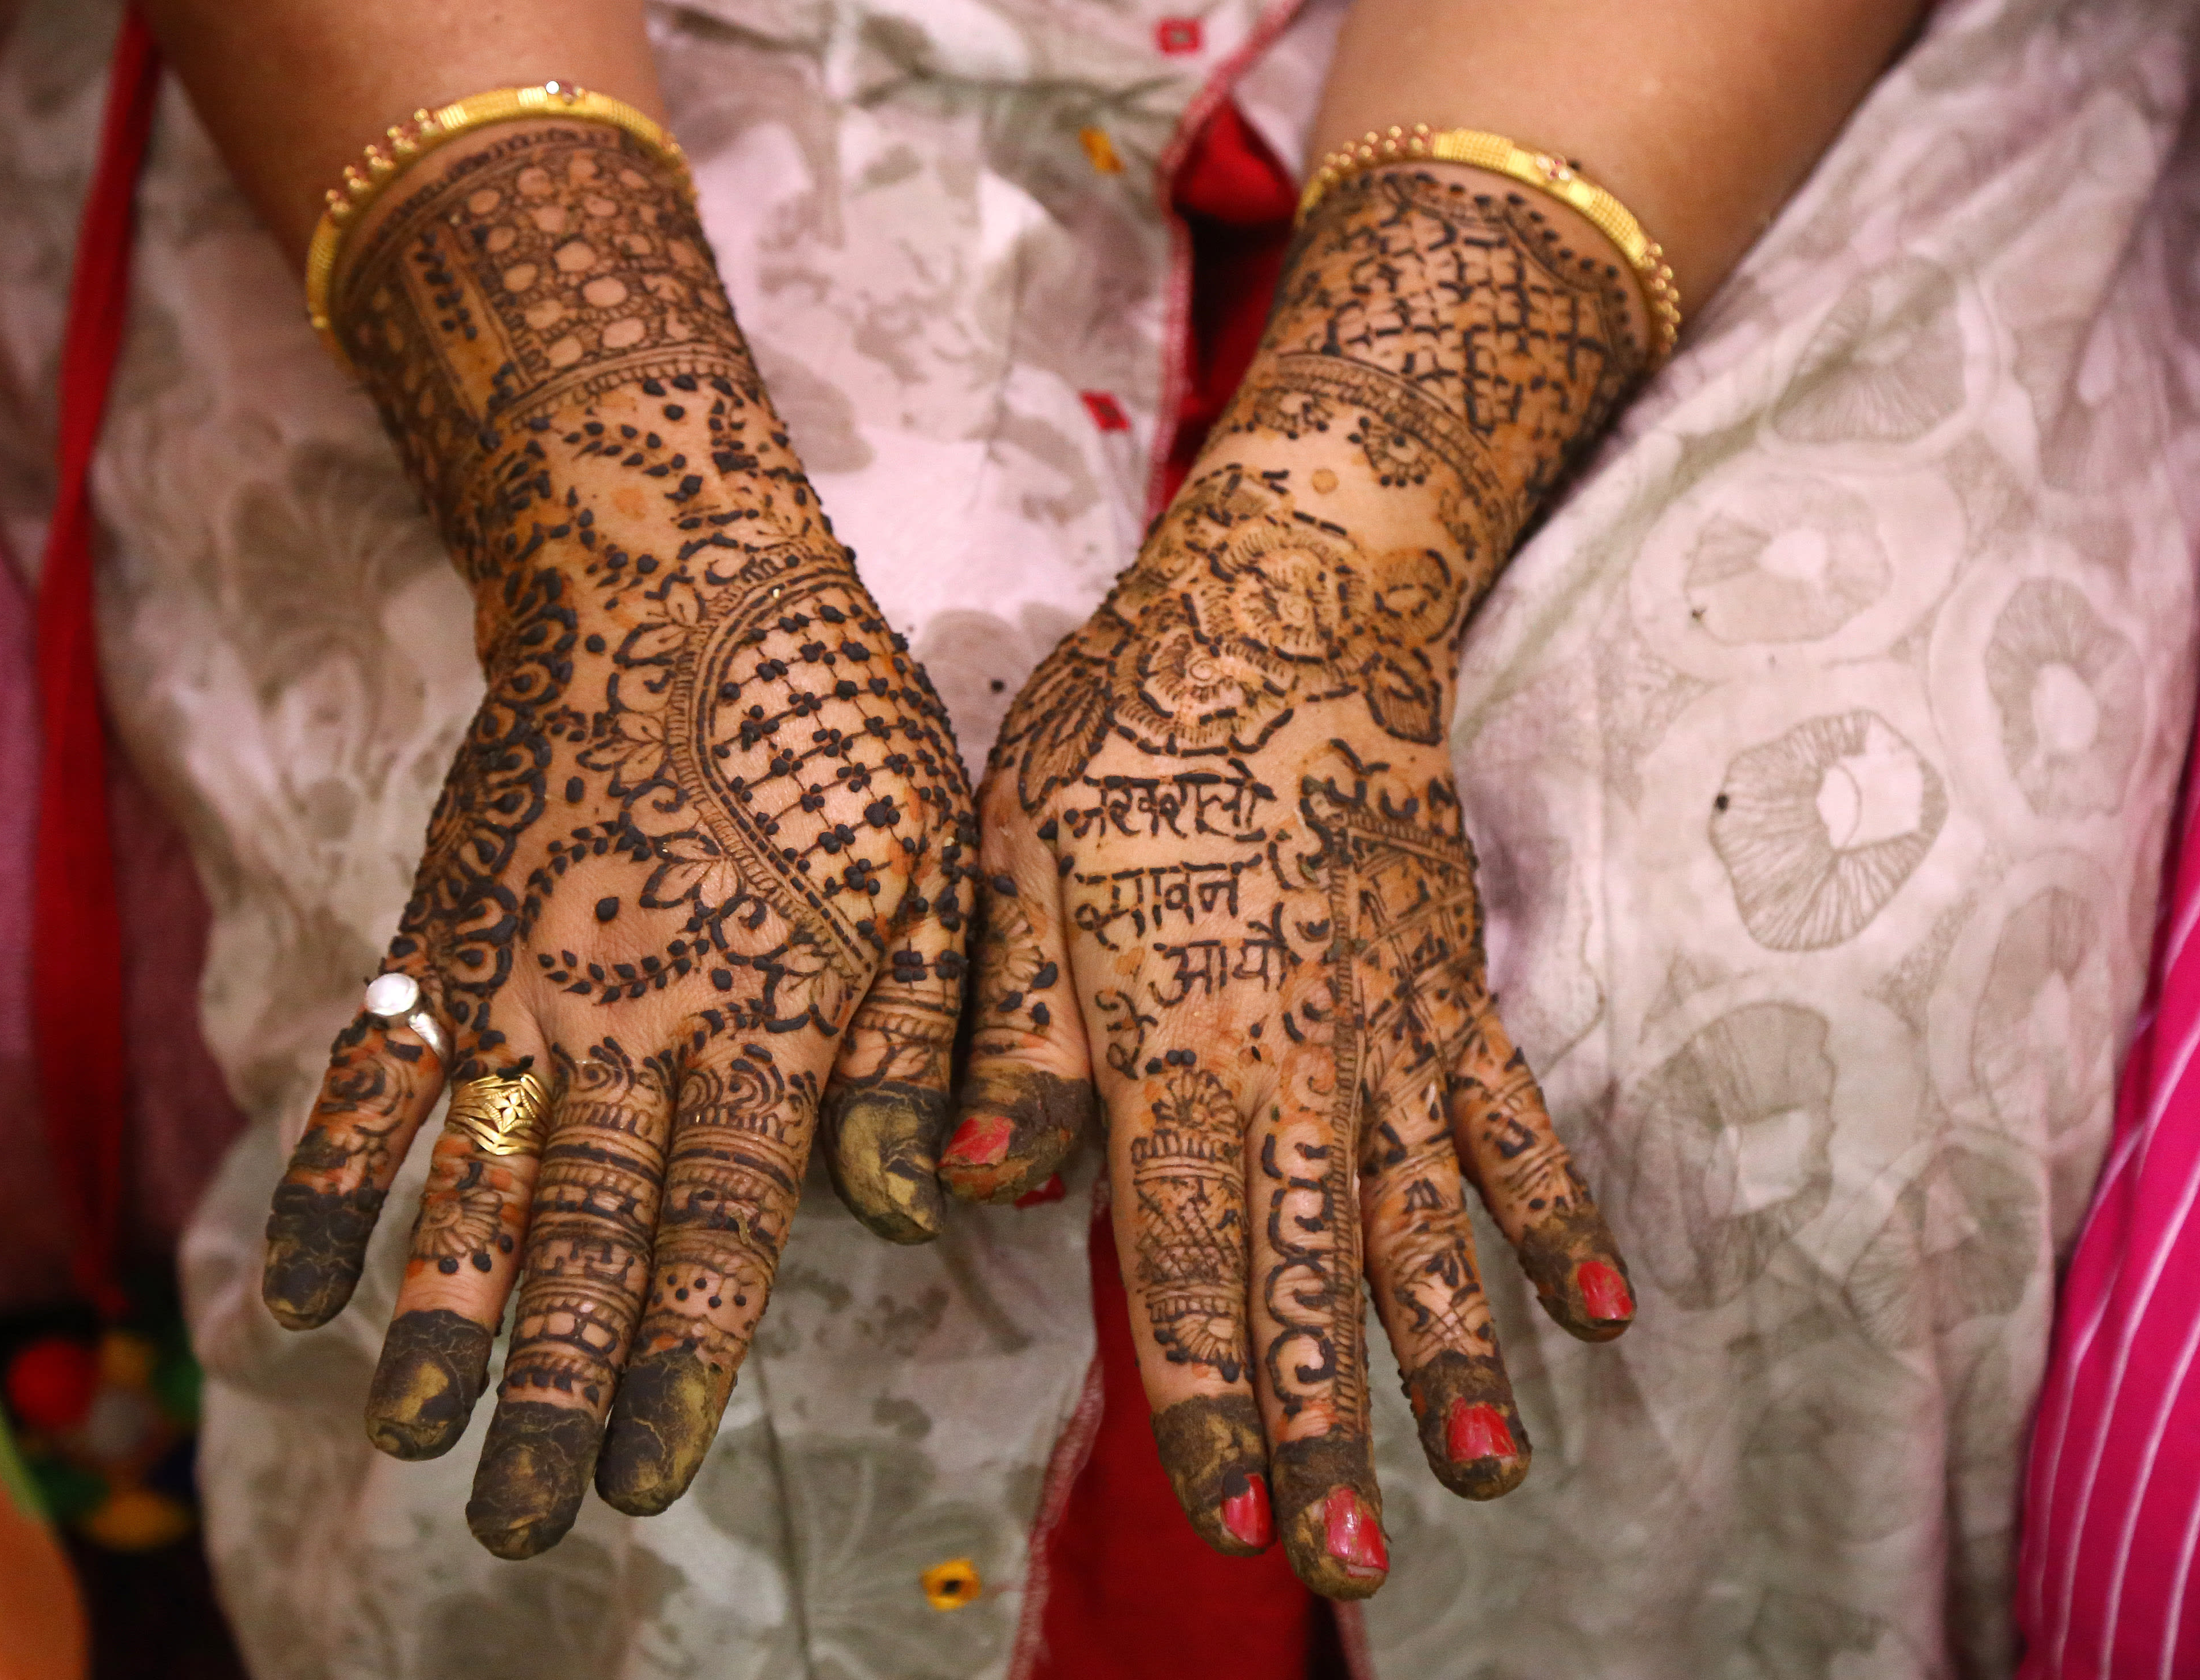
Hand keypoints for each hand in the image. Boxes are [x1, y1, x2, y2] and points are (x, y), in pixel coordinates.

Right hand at [255, 115, 973, 1558]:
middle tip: (525, 1518)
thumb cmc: (830, 738)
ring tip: (415, 1438)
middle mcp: (627, 1026)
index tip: (645, 1469)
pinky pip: (373, 1074)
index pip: (717, 1232)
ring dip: (443, 1315)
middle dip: (555, 1383)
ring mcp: (519, 983)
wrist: (673, 590)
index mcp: (760, 1025)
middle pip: (583, 1238)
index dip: (679, 1358)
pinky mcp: (442, 936)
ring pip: (470, 1180)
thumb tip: (913, 1212)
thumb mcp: (933, 880)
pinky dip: (328, 1180)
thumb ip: (920, 1048)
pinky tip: (299, 1288)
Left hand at [946, 161, 1647, 1596]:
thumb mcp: (1012, 861)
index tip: (1230, 1509)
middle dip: (1326, 1425)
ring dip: (1451, 1351)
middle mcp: (1292, 1064)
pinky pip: (1512, 1117)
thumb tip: (972, 1185)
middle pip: (1310, 1273)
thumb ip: (1008, 1030)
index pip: (1182, 1257)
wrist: (1285, 614)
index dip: (1206, 1391)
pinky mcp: (1450, 987)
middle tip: (1350, 1560)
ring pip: (1422, 1220)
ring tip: (1488, 1469)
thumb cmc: (1126, 737)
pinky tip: (1600, 1305)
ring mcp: (1389, 1033)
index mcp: (1171, 1049)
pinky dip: (1554, 1209)